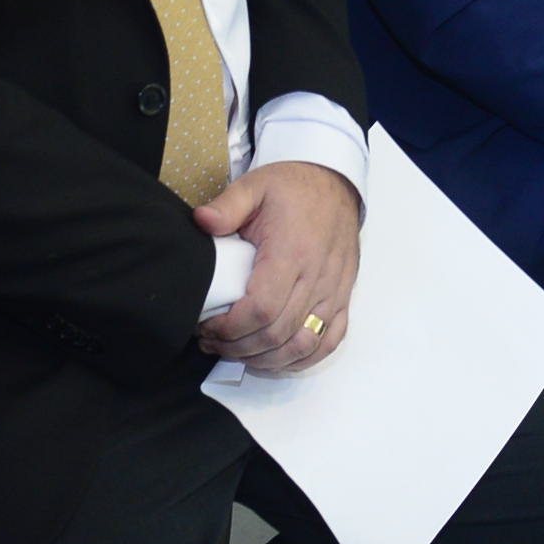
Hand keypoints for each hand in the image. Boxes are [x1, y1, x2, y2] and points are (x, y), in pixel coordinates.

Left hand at [193, 163, 359, 371]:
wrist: (333, 184)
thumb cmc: (292, 189)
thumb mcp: (254, 186)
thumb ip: (227, 206)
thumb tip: (201, 222)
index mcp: (292, 252)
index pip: (261, 309)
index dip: (231, 329)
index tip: (207, 328)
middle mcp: (316, 277)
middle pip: (278, 334)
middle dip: (239, 347)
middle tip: (212, 343)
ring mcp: (333, 291)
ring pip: (303, 345)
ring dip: (267, 359)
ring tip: (238, 352)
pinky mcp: (343, 298)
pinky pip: (329, 341)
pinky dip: (302, 358)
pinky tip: (276, 357)